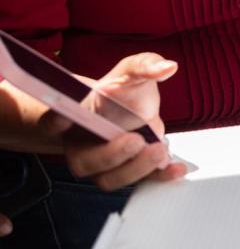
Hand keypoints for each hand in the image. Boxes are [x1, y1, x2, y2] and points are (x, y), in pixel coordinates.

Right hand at [38, 53, 184, 191]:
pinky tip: (175, 168)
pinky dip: (157, 177)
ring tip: (158, 150)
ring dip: (135, 168)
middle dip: (111, 155)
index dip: (56, 121)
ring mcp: (101, 164)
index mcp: (73, 117)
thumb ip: (145, 66)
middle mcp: (80, 145)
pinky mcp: (125, 172)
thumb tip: (168, 67)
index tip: (65, 115)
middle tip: (136, 141)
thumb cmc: (120, 92)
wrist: (127, 108)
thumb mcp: (131, 71)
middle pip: (84, 162)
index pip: (53, 122)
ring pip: (109, 178)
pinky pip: (136, 183)